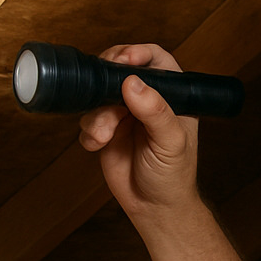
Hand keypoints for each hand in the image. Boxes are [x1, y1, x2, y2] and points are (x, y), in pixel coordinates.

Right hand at [78, 43, 201, 219]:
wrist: (154, 207)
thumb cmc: (173, 175)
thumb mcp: (170, 142)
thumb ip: (156, 112)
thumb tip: (134, 83)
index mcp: (170, 95)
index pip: (155, 60)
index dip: (137, 53)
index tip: (124, 60)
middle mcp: (145, 100)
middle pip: (119, 71)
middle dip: (106, 81)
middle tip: (101, 91)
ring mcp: (123, 114)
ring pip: (99, 97)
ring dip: (97, 115)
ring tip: (104, 136)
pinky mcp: (105, 131)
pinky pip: (87, 120)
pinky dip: (88, 132)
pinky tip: (98, 145)